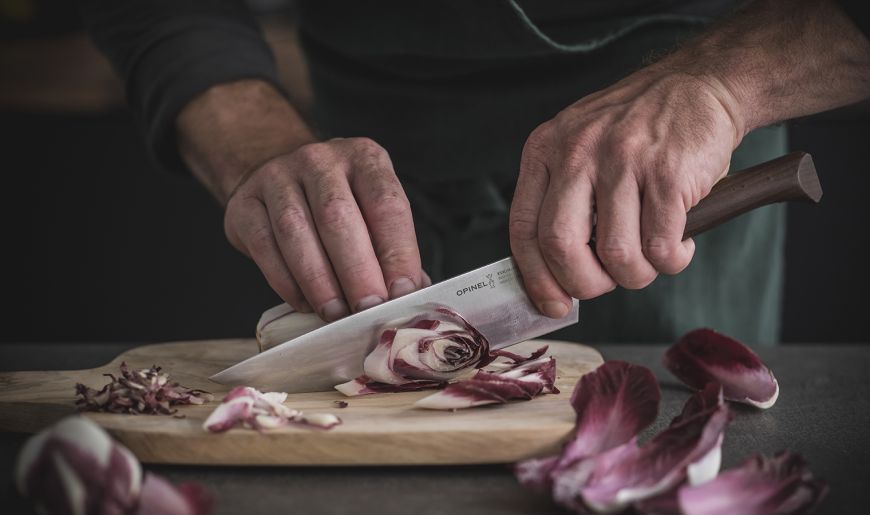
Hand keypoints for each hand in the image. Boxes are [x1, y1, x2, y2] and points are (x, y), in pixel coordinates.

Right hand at [224, 137, 424, 320]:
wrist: (276, 177)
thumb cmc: (338, 203)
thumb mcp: (371, 210)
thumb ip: (390, 247)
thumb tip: (408, 295)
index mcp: (364, 158)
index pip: (386, 204)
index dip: (397, 252)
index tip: (402, 293)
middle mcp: (320, 160)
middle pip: (338, 217)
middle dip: (357, 271)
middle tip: (369, 310)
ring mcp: (277, 177)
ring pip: (296, 231)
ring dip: (319, 281)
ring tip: (336, 314)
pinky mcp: (245, 204)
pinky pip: (266, 246)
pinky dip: (286, 281)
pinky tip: (305, 302)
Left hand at [510, 67, 740, 317]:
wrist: (700, 83)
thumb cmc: (637, 130)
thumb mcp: (579, 146)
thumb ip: (559, 199)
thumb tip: (551, 276)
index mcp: (545, 149)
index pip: (523, 229)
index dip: (535, 278)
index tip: (552, 304)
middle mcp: (578, 151)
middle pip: (561, 247)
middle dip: (584, 284)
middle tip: (606, 285)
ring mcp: (623, 160)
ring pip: (617, 255)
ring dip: (637, 275)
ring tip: (651, 258)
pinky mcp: (668, 172)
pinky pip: (661, 247)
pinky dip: (672, 260)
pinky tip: (679, 244)